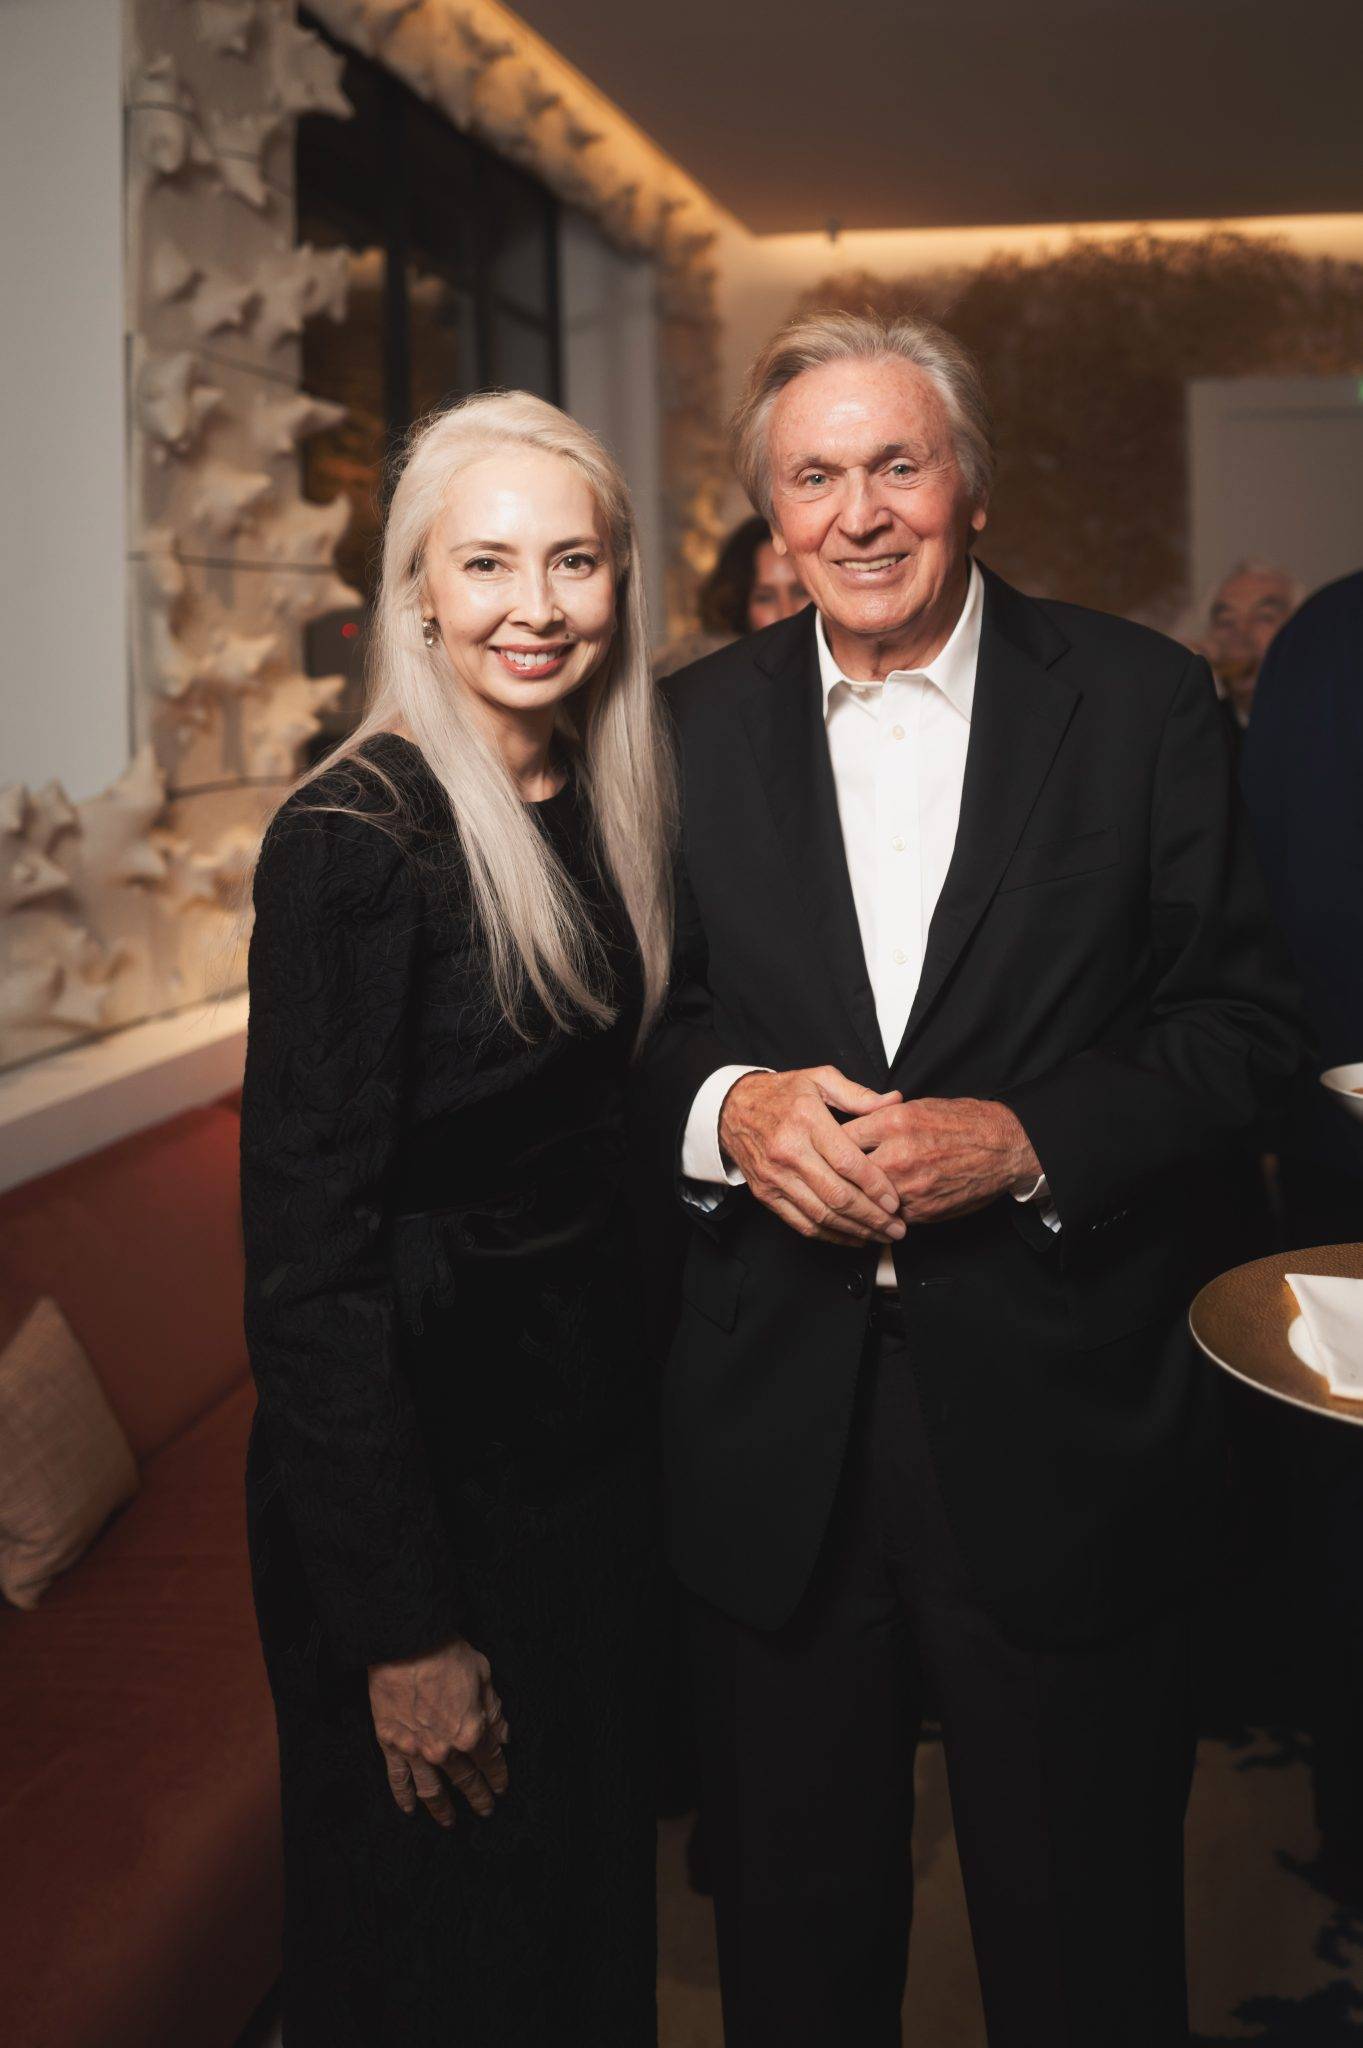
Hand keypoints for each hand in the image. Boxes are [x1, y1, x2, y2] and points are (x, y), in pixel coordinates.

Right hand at [368, 1638, 509, 1828]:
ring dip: (443, 1809)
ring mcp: (416, 1751)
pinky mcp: (391, 1746)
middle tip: (485, 1810)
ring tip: (451, 1822)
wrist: (404, 1643)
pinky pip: (398, 1779)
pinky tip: (409, 1811)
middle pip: (465, 1779)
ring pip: (432, 1790)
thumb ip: (494, 1711)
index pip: (490, 1761)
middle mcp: (445, 1749)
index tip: (502, 1787)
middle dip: (477, 1796)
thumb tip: (504, 1735)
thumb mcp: (483, 1675)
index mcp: (471, 1731)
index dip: (499, 1775)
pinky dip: (403, 1798)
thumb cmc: (446, 1653)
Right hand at [718, 1066, 908, 1245]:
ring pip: (821, 1214)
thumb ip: (858, 1094)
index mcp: (806, 1120)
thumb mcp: (818, 1079)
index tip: (895, 1200)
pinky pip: (801, 1222)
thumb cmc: (780, 1094)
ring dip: (855, 1230)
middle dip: (872, 1216)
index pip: (846, 1161)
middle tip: (896, 1227)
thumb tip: (893, 1100)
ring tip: (881, 1236)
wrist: (732, 1109)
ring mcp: (775, 1176)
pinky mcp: (766, 1194)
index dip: (875, 1185)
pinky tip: (852, 1237)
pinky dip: (830, 1235)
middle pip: (836, 1194)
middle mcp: (788, 1151)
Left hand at [842, 1096, 1039, 1224]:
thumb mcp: (918, 1106)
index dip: (828, 1143)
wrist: (1003, 1148)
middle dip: (834, 1174)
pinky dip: (880, 1213)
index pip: (842, 1136)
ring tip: (843, 1196)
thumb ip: (881, 1117)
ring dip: (855, 1198)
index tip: (822, 1148)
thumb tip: (851, 1124)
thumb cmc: (964, 1123)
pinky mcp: (922, 1211)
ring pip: (864, 1198)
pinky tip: (874, 1208)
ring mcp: (910, 1186)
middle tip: (824, 1176)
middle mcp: (899, 1155)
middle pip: (846, 1171)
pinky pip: (888, 1215)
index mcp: (894, 1123)